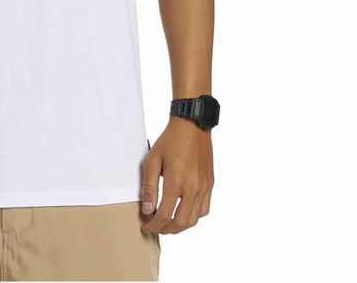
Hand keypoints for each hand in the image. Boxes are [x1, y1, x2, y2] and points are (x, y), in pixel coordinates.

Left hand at [140, 117, 213, 233]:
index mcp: (177, 181)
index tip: (146, 225)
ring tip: (167, 224)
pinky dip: (193, 217)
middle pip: (181, 222)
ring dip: (180, 226)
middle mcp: (193, 188)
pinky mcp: (210, 184)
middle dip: (165, 229)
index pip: (164, 214)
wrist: (192, 126)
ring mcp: (204, 187)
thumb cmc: (170, 141)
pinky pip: (204, 209)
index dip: (153, 224)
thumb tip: (147, 209)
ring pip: (194, 219)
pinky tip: (183, 213)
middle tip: (155, 228)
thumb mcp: (152, 160)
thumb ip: (149, 187)